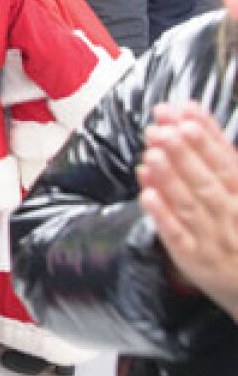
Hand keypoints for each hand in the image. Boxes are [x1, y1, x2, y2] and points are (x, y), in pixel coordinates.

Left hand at [138, 102, 237, 320]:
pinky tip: (146, 194)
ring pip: (190, 206)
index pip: (229, 165)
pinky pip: (177, 237)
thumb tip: (192, 120)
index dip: (208, 139)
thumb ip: (223, 160)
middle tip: (163, 128)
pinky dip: (163, 215)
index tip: (188, 114)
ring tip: (151, 152)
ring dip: (170, 179)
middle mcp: (233, 218)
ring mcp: (213, 240)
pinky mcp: (194, 260)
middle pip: (208, 182)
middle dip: (184, 153)